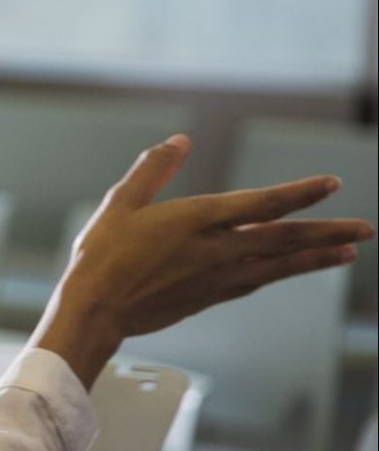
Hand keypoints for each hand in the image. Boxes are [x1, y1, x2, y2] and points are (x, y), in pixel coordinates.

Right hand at [34, 135, 373, 386]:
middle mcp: (217, 250)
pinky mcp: (209, 297)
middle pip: (285, 239)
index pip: (262, 204)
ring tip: (347, 254)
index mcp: (197, 220)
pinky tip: (290, 271)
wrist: (97, 309)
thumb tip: (180, 141)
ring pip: (279, 266)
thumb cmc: (103, 254)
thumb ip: (153, 170)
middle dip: (329, 232)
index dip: (300, 193)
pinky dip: (280, 273)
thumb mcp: (121, 202)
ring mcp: (217, 278)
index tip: (331, 184)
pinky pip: (255, 282)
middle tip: (365, 230)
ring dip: (316, 258)